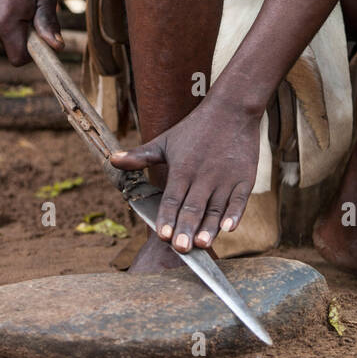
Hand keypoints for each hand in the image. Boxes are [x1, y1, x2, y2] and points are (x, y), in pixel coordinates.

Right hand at [0, 0, 63, 65]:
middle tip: (33, 10)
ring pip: (3, 35)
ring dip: (14, 26)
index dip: (32, 54)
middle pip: (11, 46)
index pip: (18, 58)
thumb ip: (49, 25)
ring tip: (20, 0)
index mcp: (6, 24)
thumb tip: (57, 47)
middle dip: (24, 36)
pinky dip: (4, 18)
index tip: (41, 42)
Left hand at [111, 86, 262, 251]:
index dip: (167, 216)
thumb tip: (111, 160)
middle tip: (180, 248)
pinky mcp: (244, 178)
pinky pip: (240, 200)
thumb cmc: (195, 127)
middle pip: (193, 206)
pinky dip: (235, 214)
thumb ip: (140, 156)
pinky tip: (229, 228)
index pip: (172, 197)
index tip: (163, 235)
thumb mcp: (165, 141)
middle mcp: (203, 175)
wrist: (231, 109)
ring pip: (215, 208)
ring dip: (209, 227)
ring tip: (202, 244)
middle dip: (186, 228)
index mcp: (183, 168)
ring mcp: (225, 178)